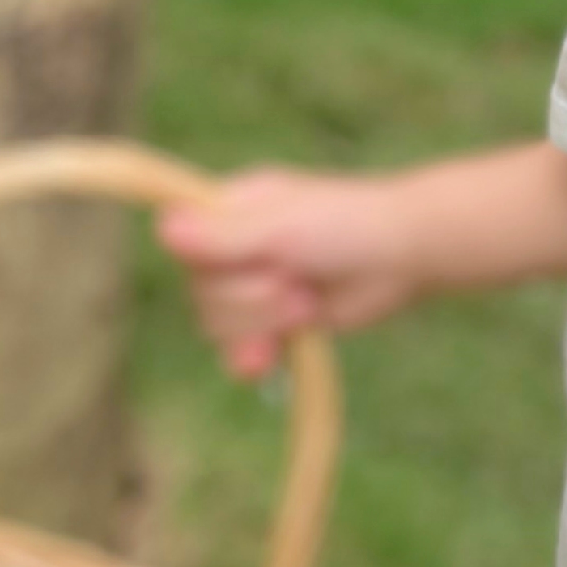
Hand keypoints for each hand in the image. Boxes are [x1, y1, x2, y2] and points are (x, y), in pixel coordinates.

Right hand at [159, 166, 425, 373]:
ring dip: (263, 322)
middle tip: (295, 282)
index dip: (201, 261)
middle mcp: (235, 247)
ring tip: (307, 304)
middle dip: (248, 299)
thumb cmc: (347, 225)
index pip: (179, 239)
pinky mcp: (275, 323)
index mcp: (231, 210)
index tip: (234, 262)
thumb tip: (164, 226)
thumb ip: (223, 235)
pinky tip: (272, 356)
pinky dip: (254, 356)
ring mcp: (255, 287)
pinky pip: (239, 350)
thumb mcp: (282, 227)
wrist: (402, 258)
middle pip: (200, 292)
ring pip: (217, 324)